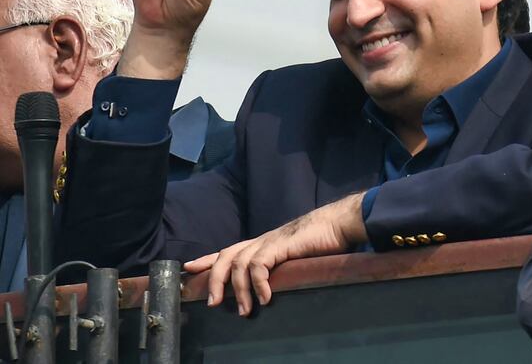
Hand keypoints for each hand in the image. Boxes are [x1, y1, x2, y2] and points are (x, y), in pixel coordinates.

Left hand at [183, 193, 366, 315]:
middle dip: (214, 279)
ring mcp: (270, 241)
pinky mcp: (280, 245)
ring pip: (238, 263)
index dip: (208, 259)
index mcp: (264, 243)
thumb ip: (281, 267)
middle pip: (226, 256)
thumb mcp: (295, 257)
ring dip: (239, 290)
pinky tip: (265, 298)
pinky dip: (258, 283)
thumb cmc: (322, 240)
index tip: (190, 268)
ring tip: (244, 311)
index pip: (229, 250)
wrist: (339, 224)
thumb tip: (275, 287)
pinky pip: (259, 265)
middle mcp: (262, 240)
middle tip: (213, 303)